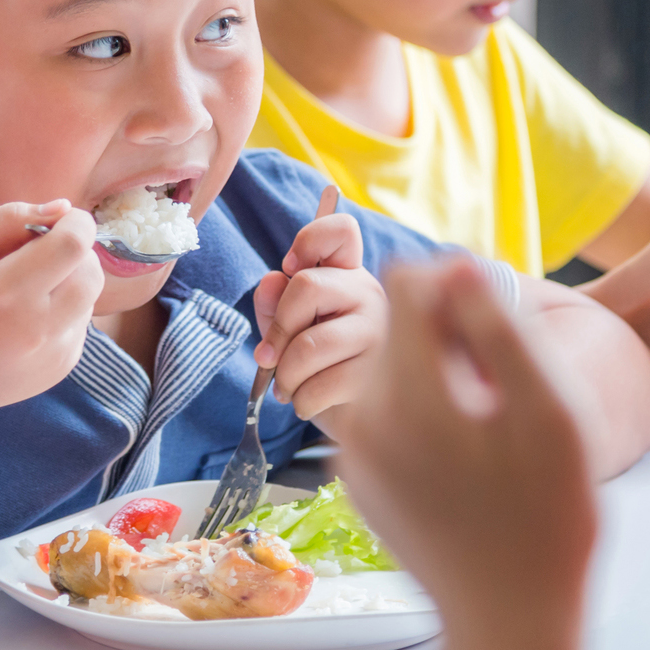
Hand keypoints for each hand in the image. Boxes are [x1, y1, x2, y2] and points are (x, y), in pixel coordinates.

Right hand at [0, 200, 103, 426]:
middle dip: (75, 250)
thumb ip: (8, 220)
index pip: (73, 247)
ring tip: (25, 287)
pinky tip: (25, 317)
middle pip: (92, 271)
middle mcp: (37, 330)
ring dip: (69, 279)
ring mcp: (54, 355)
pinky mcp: (62, 367)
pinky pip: (81, 321)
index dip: (76, 223)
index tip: (61, 219)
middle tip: (38, 252)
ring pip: (90, 296)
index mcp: (5, 296)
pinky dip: (64, 308)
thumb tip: (64, 208)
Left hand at [252, 210, 385, 424]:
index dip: (309, 241)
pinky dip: (301, 400)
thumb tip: (270, 281)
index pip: (341, 231)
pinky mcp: (380, 376)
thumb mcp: (292, 327)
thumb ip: (276, 301)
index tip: (289, 267)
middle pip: (307, 286)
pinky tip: (307, 402)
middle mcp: (370, 294)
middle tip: (269, 358)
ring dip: (285, 376)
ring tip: (288, 387)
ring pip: (310, 345)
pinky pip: (322, 384)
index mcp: (348, 274)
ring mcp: (379, 333)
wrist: (356, 418)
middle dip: (278, 329)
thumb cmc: (320, 363)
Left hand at [332, 256, 598, 628]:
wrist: (513, 621)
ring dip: (438, 375)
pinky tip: (469, 458)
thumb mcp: (551, 411)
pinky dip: (424, 415)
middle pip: (393, 327)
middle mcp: (362, 423)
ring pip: (389, 369)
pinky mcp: (360, 480)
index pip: (406, 284)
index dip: (459, 288)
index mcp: (406, 400)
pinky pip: (385, 413)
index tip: (500, 333)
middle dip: (448, 337)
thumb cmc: (550, 518)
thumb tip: (454, 266)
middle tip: (503, 390)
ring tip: (490, 426)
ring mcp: (355, 456)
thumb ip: (501, 330)